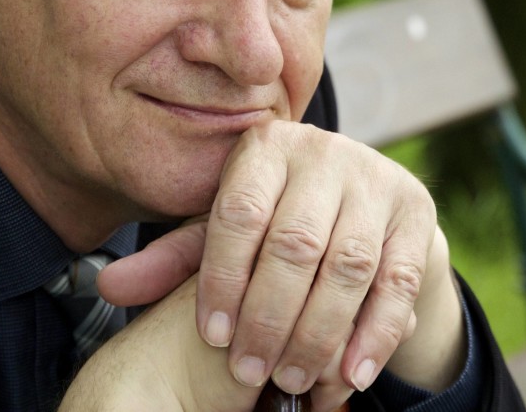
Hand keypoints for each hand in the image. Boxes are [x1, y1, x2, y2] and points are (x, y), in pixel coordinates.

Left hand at [99, 121, 465, 409]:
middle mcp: (325, 151)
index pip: (240, 212)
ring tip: (293, 379)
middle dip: (270, 317)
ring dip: (320, 332)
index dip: (224, 279)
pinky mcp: (417, 211)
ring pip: (350, 265)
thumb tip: (108, 284)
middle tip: (250, 372)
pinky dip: (376, 334)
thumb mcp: (225, 229)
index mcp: (267, 145)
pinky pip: (398, 280)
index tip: (212, 336)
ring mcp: (377, 178)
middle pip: (296, 243)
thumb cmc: (276, 217)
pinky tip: (351, 375)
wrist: (361, 201)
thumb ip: (175, 258)